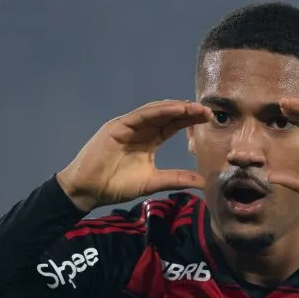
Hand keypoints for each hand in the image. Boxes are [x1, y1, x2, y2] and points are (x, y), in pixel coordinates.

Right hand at [56, 100, 211, 211]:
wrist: (88, 190)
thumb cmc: (116, 186)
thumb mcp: (152, 183)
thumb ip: (176, 179)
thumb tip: (202, 182)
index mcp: (149, 141)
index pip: (173, 126)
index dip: (189, 121)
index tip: (209, 119)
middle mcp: (140, 130)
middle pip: (168, 116)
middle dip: (188, 111)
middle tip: (208, 110)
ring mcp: (128, 126)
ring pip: (156, 112)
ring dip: (176, 108)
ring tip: (195, 107)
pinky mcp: (117, 126)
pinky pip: (141, 115)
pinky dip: (159, 110)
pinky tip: (176, 108)